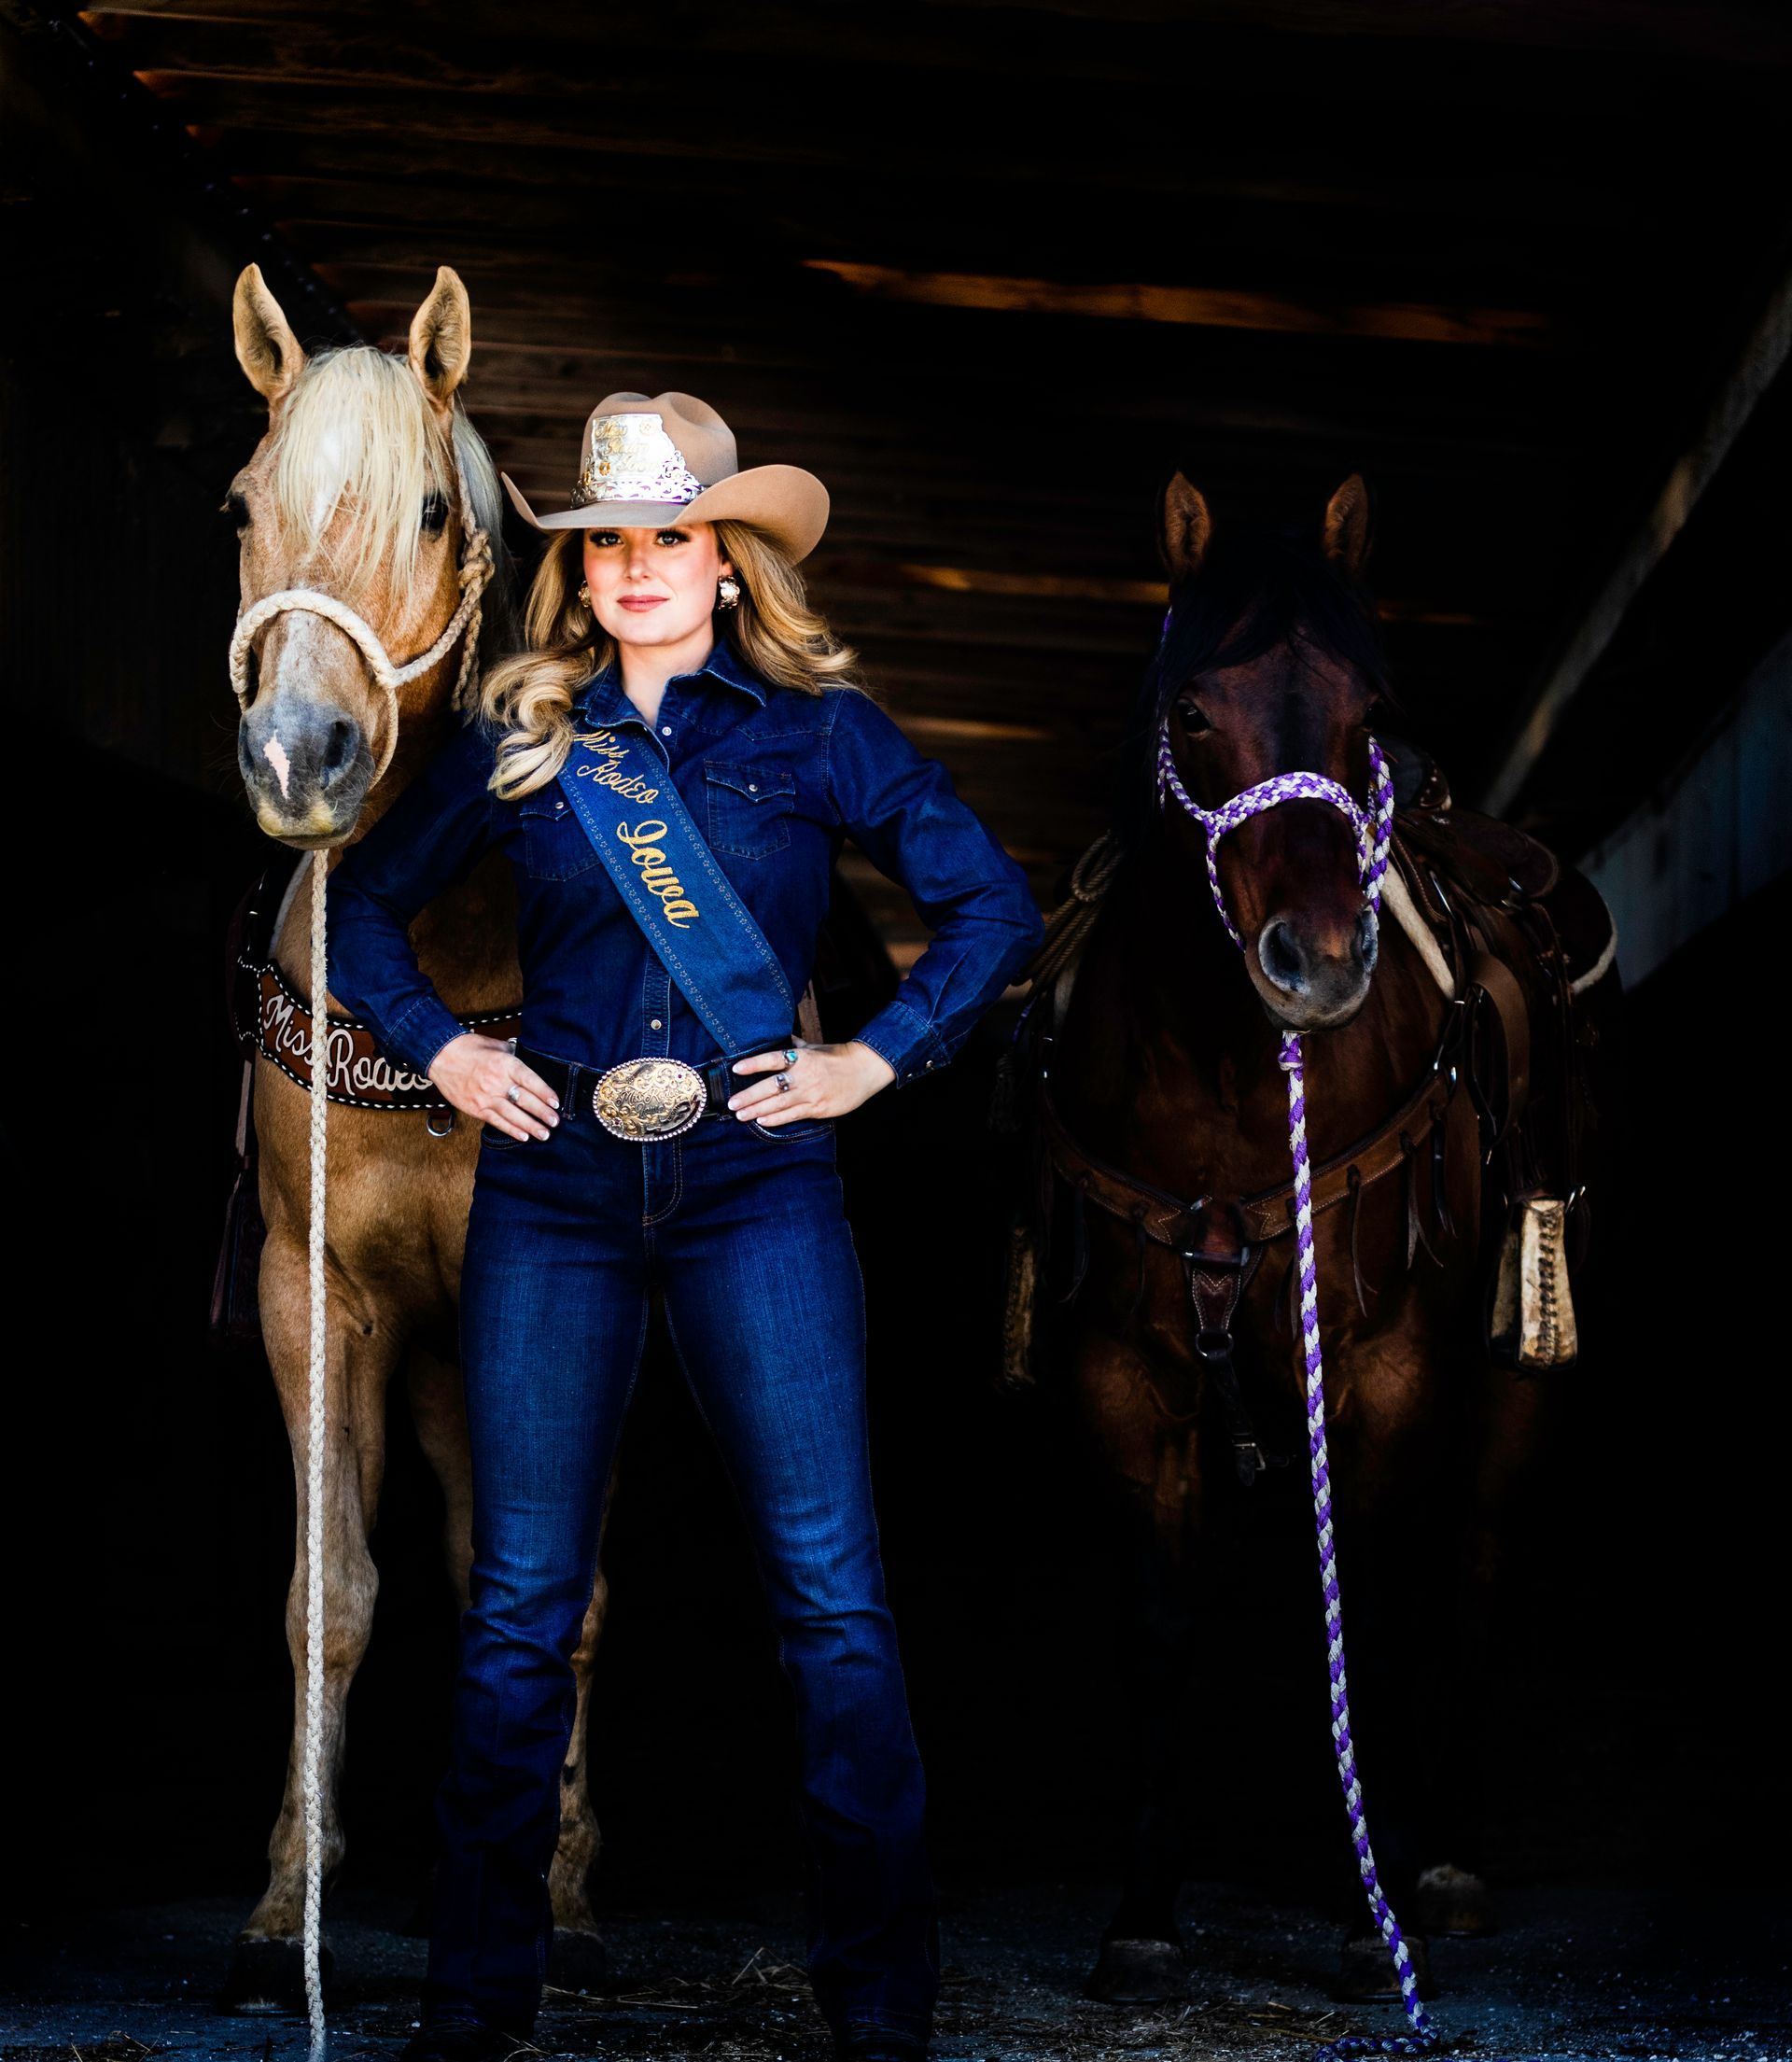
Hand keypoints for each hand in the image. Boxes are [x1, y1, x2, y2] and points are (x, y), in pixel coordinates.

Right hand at [427, 1032, 560, 1140]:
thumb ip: (514, 1054)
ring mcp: (485, 1097)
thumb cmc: (469, 1048)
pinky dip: (511, 1130)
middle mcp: (496, 1081)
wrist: (440, 1056)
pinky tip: (524, 1136)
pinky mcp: (476, 1108)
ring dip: (531, 1126)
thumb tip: (531, 1060)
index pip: (530, 1080)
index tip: (556, 1103)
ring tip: (545, 1134)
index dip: (545, 1093)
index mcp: (505, 1063)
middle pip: (524, 1100)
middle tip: (555, 1122)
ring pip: (513, 1115)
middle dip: (542, 1113)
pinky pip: (496, 1122)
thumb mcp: (496, 1045)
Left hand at [725, 1038, 895, 1126]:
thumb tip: (778, 1037)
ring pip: (779, 1104)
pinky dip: (777, 1119)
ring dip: (757, 1110)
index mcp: (802, 1057)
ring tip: (740, 1115)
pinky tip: (762, 1121)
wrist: (864, 1070)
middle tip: (732, 1103)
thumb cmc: (838, 1057)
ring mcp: (811, 1093)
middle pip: (771, 1086)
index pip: (773, 1059)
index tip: (736, 1068)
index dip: (753, 1064)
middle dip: (749, 1096)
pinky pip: (793, 1115)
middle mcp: (804, 1075)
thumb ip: (794, 1045)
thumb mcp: (815, 1047)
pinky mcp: (818, 1108)